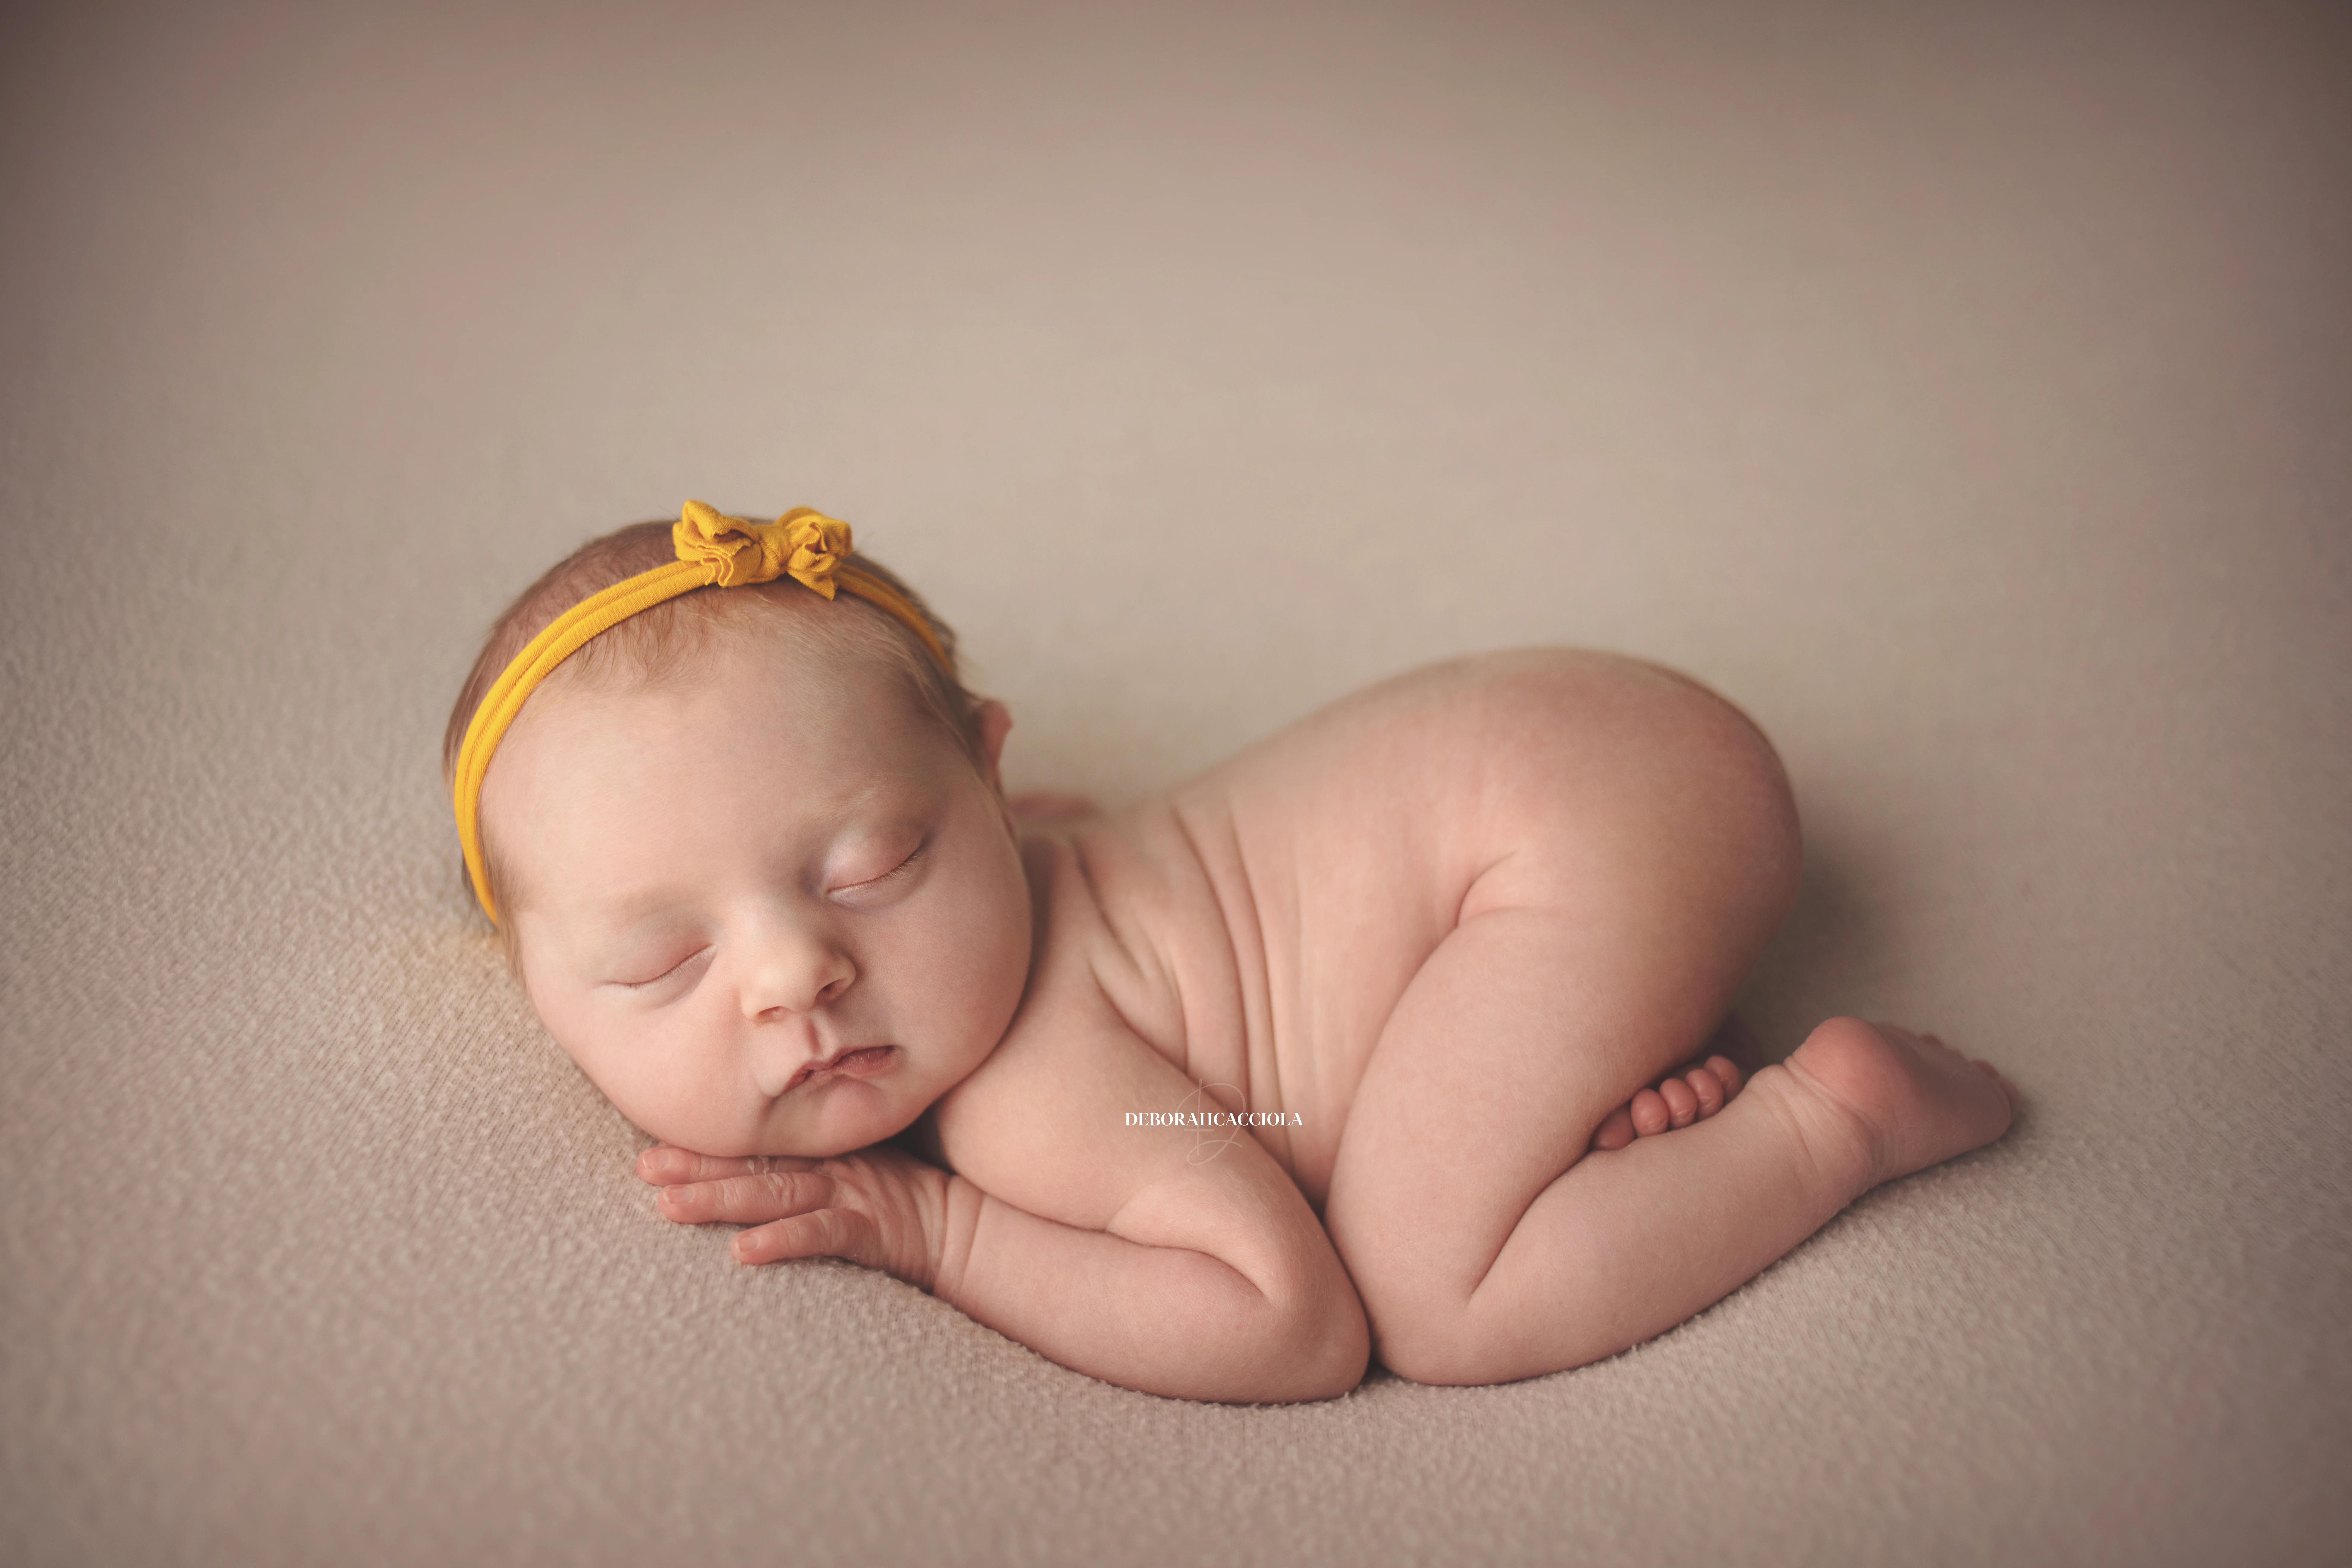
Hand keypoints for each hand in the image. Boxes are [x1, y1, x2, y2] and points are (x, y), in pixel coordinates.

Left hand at [637, 1144, 954, 1290]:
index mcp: (819, 1156)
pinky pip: (820, 1236)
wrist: (964, 1230)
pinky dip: (782, 1241)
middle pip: (752, 1164)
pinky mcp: (869, 1229)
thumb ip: (807, 1167)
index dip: (703, 1146)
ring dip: (721, 1199)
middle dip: (696, 1166)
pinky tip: (743, 1252)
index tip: (651, 1146)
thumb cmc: (904, 1204)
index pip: (753, 1145)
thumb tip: (750, 1170)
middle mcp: (827, 1169)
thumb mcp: (853, 1175)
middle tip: (644, 1168)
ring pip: (774, 1194)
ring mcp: (848, 1195)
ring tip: (671, 1206)